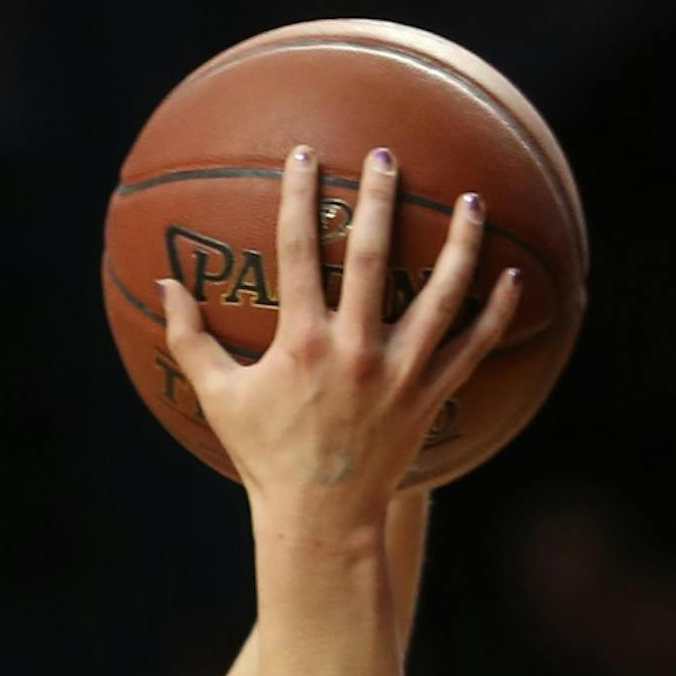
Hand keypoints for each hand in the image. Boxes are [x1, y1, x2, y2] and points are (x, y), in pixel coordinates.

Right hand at [158, 146, 520, 520]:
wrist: (320, 520)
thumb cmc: (266, 458)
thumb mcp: (219, 399)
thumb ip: (190, 340)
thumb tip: (163, 286)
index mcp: (302, 344)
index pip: (296, 253)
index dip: (298, 198)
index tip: (304, 155)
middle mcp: (354, 351)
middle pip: (371, 255)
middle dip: (379, 198)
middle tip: (388, 154)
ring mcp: (398, 374)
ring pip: (439, 295)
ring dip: (459, 244)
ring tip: (473, 202)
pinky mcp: (429, 397)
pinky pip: (472, 349)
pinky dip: (495, 315)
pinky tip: (513, 279)